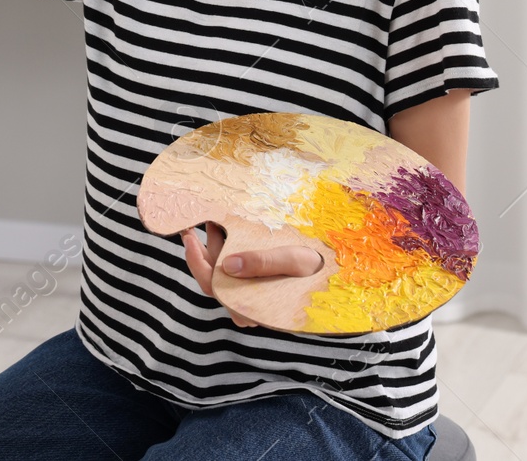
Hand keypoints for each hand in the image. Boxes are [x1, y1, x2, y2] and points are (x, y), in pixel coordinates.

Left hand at [180, 223, 325, 328]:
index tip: (189, 237)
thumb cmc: (319, 268)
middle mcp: (247, 305)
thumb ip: (263, 263)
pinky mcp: (252, 284)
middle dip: (199, 250)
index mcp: (254, 307)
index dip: (196, 264)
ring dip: (212, 247)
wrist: (337, 273)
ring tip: (212, 219)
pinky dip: (224, 248)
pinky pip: (230, 268)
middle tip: (192, 222)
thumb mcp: (294, 261)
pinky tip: (225, 228)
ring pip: (219, 273)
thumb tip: (228, 264)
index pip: (214, 289)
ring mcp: (248, 295)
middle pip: (211, 280)